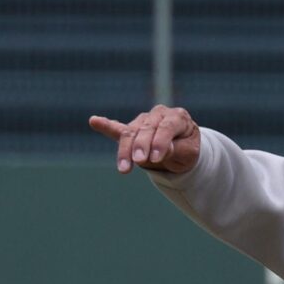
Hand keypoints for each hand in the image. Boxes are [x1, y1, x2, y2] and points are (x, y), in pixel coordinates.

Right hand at [86, 105, 200, 174]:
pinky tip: (94, 121)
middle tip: (139, 161)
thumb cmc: (187, 150)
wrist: (183, 149)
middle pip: (146, 129)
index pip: (166, 127)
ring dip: (125, 150)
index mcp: (177, 117)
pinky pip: (117, 129)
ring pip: (130, 133)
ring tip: (124, 168)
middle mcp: (159, 114)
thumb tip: (163, 150)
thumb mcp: (189, 154)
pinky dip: (106, 126)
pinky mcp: (132, 130)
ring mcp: (144, 120)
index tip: (156, 159)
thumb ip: (177, 150)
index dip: (160, 142)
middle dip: (141, 145)